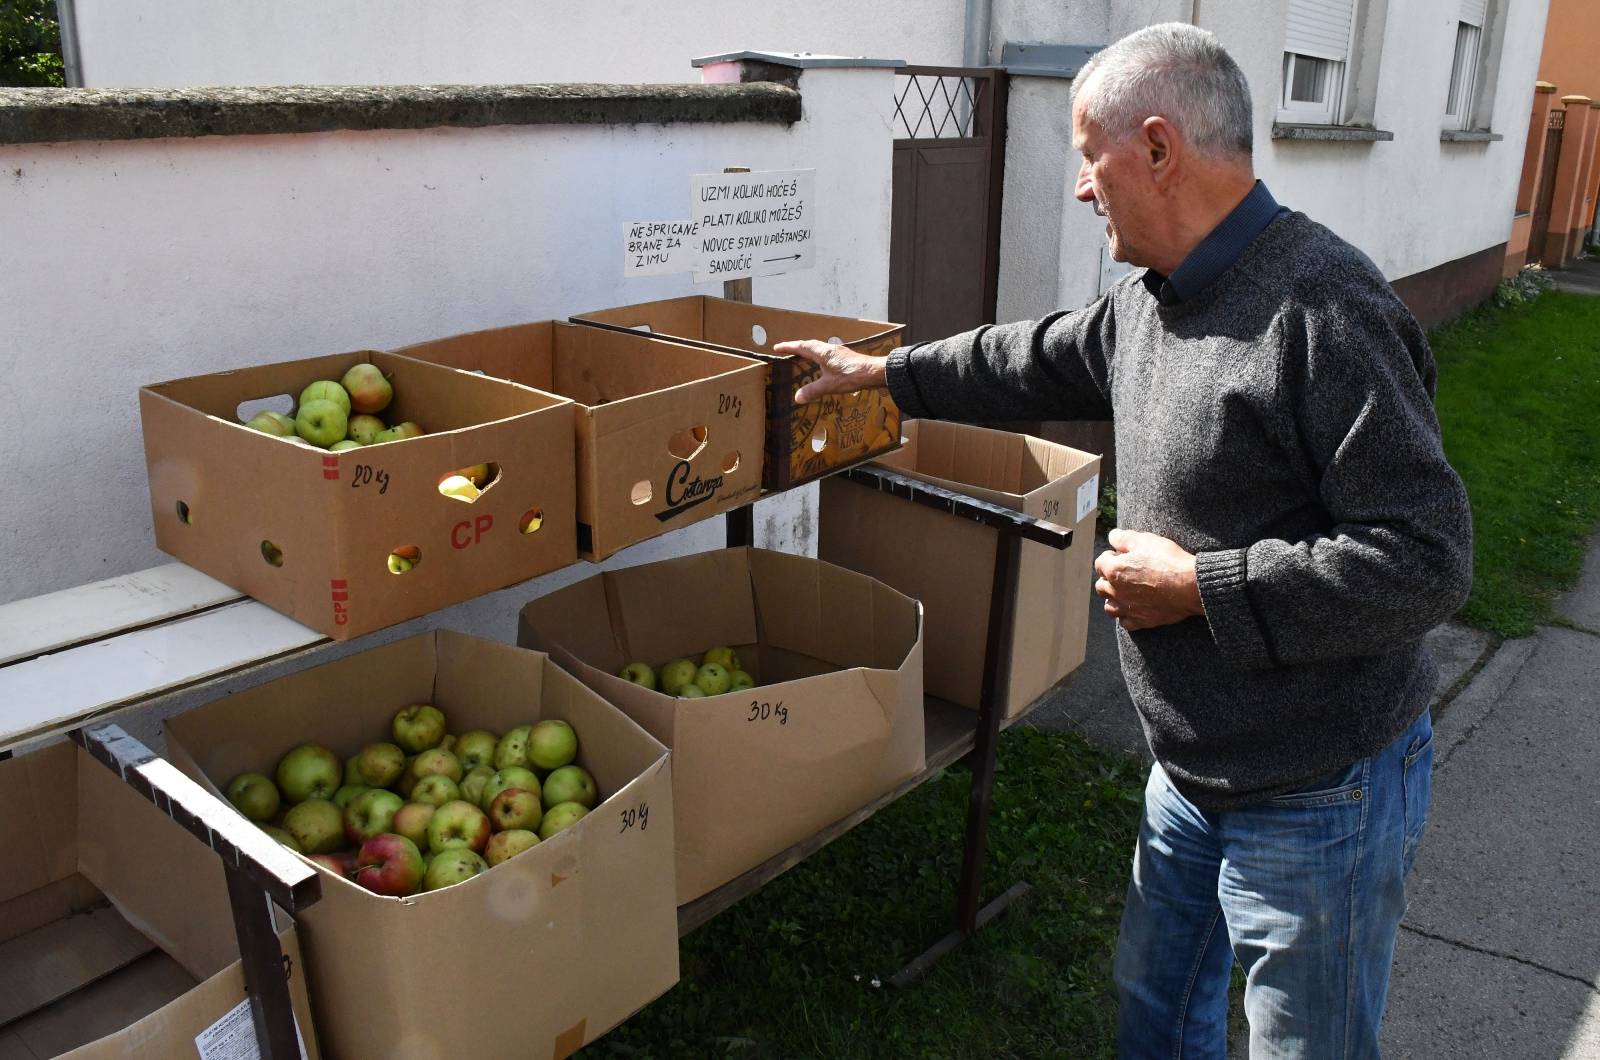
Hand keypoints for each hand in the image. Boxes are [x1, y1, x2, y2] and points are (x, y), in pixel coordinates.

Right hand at [771, 339, 887, 402]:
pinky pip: (827, 354)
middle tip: (787, 350)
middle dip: (797, 347)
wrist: (875, 372)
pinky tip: (822, 365)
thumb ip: (813, 391)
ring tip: (801, 356)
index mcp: (823, 352)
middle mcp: (830, 349)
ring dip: (809, 351)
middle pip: (810, 345)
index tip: (777, 347)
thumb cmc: (852, 376)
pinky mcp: (846, 358)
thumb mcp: (829, 385)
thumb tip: (797, 398)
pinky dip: (818, 357)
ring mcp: (839, 353)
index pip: (802, 346)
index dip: (789, 347)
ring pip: (819, 349)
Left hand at [1094, 528, 1203, 630]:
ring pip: (1109, 607)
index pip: (1100, 563)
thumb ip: (1124, 538)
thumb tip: (1112, 536)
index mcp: (1114, 570)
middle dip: (1109, 578)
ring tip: (1125, 592)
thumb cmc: (1169, 561)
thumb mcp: (1146, 540)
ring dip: (1113, 599)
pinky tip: (1135, 608)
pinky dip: (1127, 616)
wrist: (1191, 585)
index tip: (1121, 555)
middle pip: (1101, 586)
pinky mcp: (1141, 620)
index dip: (1110, 557)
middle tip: (1124, 572)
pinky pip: (1125, 622)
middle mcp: (1116, 591)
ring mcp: (1128, 608)